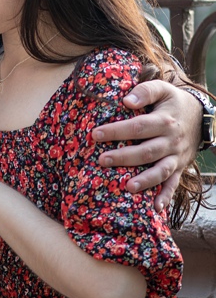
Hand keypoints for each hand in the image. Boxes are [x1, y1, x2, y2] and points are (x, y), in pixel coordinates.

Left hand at [93, 78, 199, 210]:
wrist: (202, 115)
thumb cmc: (173, 101)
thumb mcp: (163, 89)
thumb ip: (145, 91)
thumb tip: (126, 101)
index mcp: (164, 121)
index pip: (138, 127)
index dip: (117, 131)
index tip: (95, 134)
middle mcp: (171, 141)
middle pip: (147, 151)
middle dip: (124, 157)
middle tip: (102, 160)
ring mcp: (176, 156)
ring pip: (161, 170)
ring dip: (145, 180)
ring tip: (128, 187)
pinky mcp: (180, 167)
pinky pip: (173, 183)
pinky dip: (165, 196)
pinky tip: (156, 208)